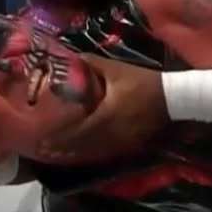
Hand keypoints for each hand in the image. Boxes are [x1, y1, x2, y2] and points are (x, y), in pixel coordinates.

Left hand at [37, 55, 168, 163]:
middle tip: (41, 148)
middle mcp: (110, 135)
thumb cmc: (142, 82)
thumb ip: (90, 64)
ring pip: (91, 152)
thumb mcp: (116, 69)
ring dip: (72, 153)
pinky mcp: (127, 146)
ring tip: (54, 153)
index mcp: (105, 117)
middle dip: (60, 148)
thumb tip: (68, 58)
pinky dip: (88, 153)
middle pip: (80, 146)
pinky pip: (103, 153)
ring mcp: (119, 143)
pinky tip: (79, 151)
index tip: (40, 137)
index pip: (76, 131)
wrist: (172, 98)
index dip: (58, 137)